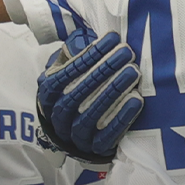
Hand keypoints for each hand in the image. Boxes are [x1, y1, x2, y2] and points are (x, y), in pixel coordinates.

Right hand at [37, 31, 142, 161]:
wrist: (70, 133)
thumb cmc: (72, 91)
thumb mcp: (65, 71)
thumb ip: (72, 54)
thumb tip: (83, 36)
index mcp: (48, 94)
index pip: (64, 74)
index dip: (88, 56)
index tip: (111, 39)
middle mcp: (58, 116)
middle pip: (78, 94)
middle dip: (103, 71)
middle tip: (126, 53)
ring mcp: (75, 135)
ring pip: (91, 115)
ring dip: (113, 92)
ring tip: (133, 72)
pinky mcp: (94, 149)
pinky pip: (107, 136)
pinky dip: (121, 118)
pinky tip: (136, 100)